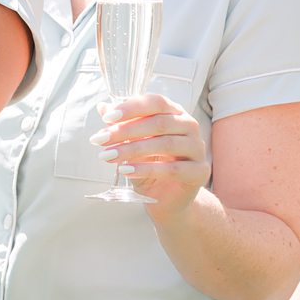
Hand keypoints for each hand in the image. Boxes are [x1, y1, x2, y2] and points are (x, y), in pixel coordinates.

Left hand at [95, 93, 210, 212]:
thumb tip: (102, 107)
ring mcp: (198, 149)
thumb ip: (121, 125)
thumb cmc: (149, 164)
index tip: (106, 118)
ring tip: (108, 156)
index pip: (156, 102)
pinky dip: (146, 169)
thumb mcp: (131, 143)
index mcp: (174, 113)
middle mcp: (190, 126)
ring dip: (133, 149)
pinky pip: (173, 169)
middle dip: (126, 131)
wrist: (167, 197)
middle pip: (159, 123)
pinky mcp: (199, 171)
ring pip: (166, 144)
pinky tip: (125, 171)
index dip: (132, 108)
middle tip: (100, 140)